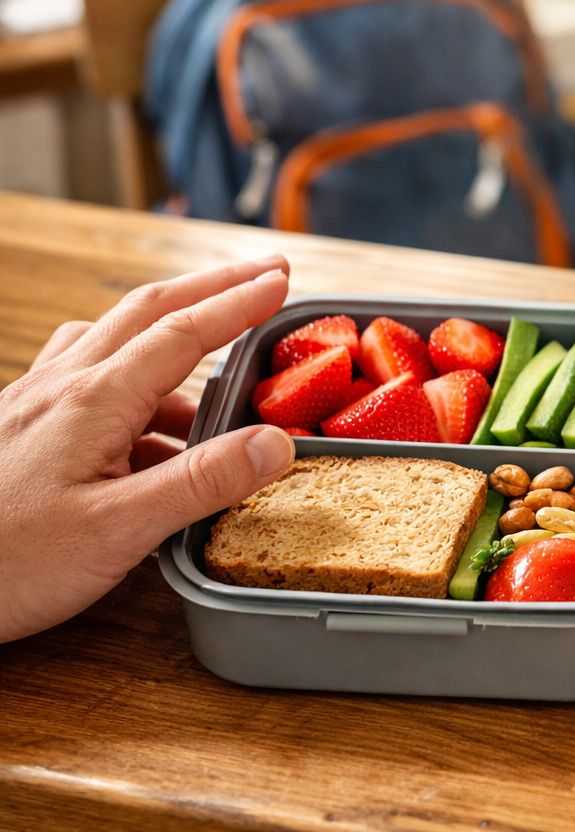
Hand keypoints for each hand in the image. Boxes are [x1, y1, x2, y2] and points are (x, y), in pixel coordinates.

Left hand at [0, 257, 295, 642]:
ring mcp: (32, 404)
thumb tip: (274, 444)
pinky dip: (133, 379)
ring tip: (215, 368)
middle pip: (146, 309)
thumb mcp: (117, 532)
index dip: (237, 302)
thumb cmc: (3, 564)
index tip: (281, 281)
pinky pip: (86, 379)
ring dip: (170, 332)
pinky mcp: (17, 429)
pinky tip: (145, 424)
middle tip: (261, 275)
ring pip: (112, 340)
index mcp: (92, 401)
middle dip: (211, 287)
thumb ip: (201, 482)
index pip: (182, 332)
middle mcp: (61, 387)